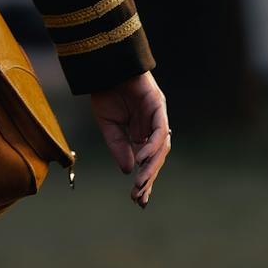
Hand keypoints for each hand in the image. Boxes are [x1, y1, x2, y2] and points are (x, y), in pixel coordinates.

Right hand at [86, 72, 169, 207]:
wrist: (106, 67)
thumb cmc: (106, 92)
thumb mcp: (109, 127)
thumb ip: (119, 148)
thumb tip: (129, 171)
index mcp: (141, 134)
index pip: (146, 162)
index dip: (144, 180)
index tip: (138, 200)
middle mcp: (153, 127)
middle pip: (156, 159)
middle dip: (148, 179)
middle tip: (139, 197)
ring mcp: (158, 116)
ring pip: (161, 148)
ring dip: (151, 167)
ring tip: (140, 183)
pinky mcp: (159, 105)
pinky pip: (159, 130)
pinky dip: (152, 145)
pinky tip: (143, 159)